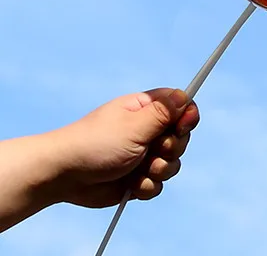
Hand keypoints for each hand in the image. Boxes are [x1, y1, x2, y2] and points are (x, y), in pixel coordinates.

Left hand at [52, 88, 199, 207]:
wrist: (64, 176)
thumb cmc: (95, 143)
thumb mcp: (134, 125)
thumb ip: (163, 113)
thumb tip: (185, 95)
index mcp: (147, 110)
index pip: (181, 107)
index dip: (187, 116)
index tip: (183, 126)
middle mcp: (148, 131)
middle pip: (181, 137)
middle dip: (172, 148)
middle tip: (154, 150)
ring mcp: (143, 155)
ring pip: (172, 163)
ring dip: (159, 169)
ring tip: (140, 169)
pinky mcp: (137, 178)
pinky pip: (158, 184)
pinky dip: (147, 186)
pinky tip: (131, 183)